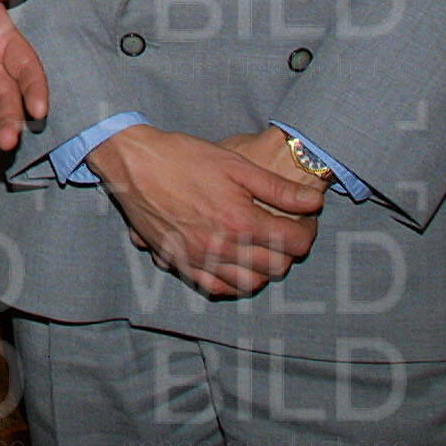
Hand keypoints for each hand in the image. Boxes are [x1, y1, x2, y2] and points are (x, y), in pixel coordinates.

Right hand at [87, 124, 325, 298]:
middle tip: (287, 231)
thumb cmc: (182, 157)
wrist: (133, 162)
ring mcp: (198, 258)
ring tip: (264, 248)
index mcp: (239, 221)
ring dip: (265, 270)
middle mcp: (221, 247)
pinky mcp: (178, 261)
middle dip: (290, 250)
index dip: (308, 231)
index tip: (306, 219)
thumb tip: (313, 203)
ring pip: (249, 283)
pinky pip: (215, 287)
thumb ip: (278, 188)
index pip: (294, 243)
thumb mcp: (234, 163)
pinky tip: (236, 266)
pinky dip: (233, 283)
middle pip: (276, 267)